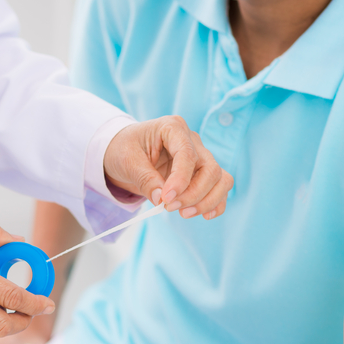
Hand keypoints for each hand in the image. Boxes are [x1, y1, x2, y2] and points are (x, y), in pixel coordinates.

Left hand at [103, 117, 232, 219]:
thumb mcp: (127, 161)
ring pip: (220, 179)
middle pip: (210, 169)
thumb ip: (144, 179)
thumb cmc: (124, 150)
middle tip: (169, 208)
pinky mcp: (200, 173)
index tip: (166, 200)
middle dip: (193, 194)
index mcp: (172, 128)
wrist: (123, 153)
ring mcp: (199, 156)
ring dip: (207, 200)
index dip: (180, 180)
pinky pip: (220, 187)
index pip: (187, 154)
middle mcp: (191, 140)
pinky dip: (216, 203)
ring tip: (184, 213)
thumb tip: (161, 200)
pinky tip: (205, 215)